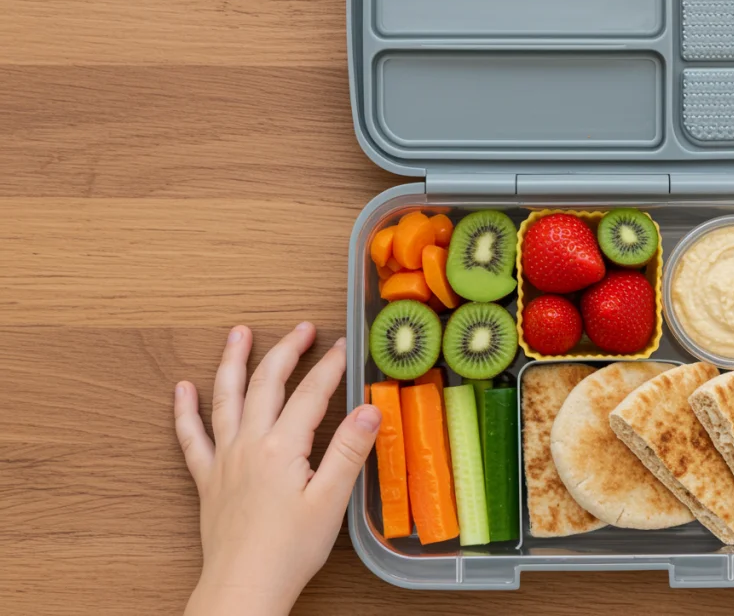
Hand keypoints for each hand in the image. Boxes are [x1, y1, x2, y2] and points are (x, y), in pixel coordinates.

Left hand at [173, 323, 380, 615]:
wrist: (244, 585)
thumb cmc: (289, 550)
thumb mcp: (331, 500)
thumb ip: (349, 450)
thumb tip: (370, 408)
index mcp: (283, 448)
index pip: (312, 394)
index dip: (330, 366)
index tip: (344, 346)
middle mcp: (250, 444)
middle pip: (268, 384)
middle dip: (287, 350)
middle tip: (303, 329)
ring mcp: (225, 459)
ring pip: (226, 398)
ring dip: (233, 362)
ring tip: (239, 334)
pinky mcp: (209, 479)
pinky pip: (192, 437)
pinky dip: (185, 411)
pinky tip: (182, 389)